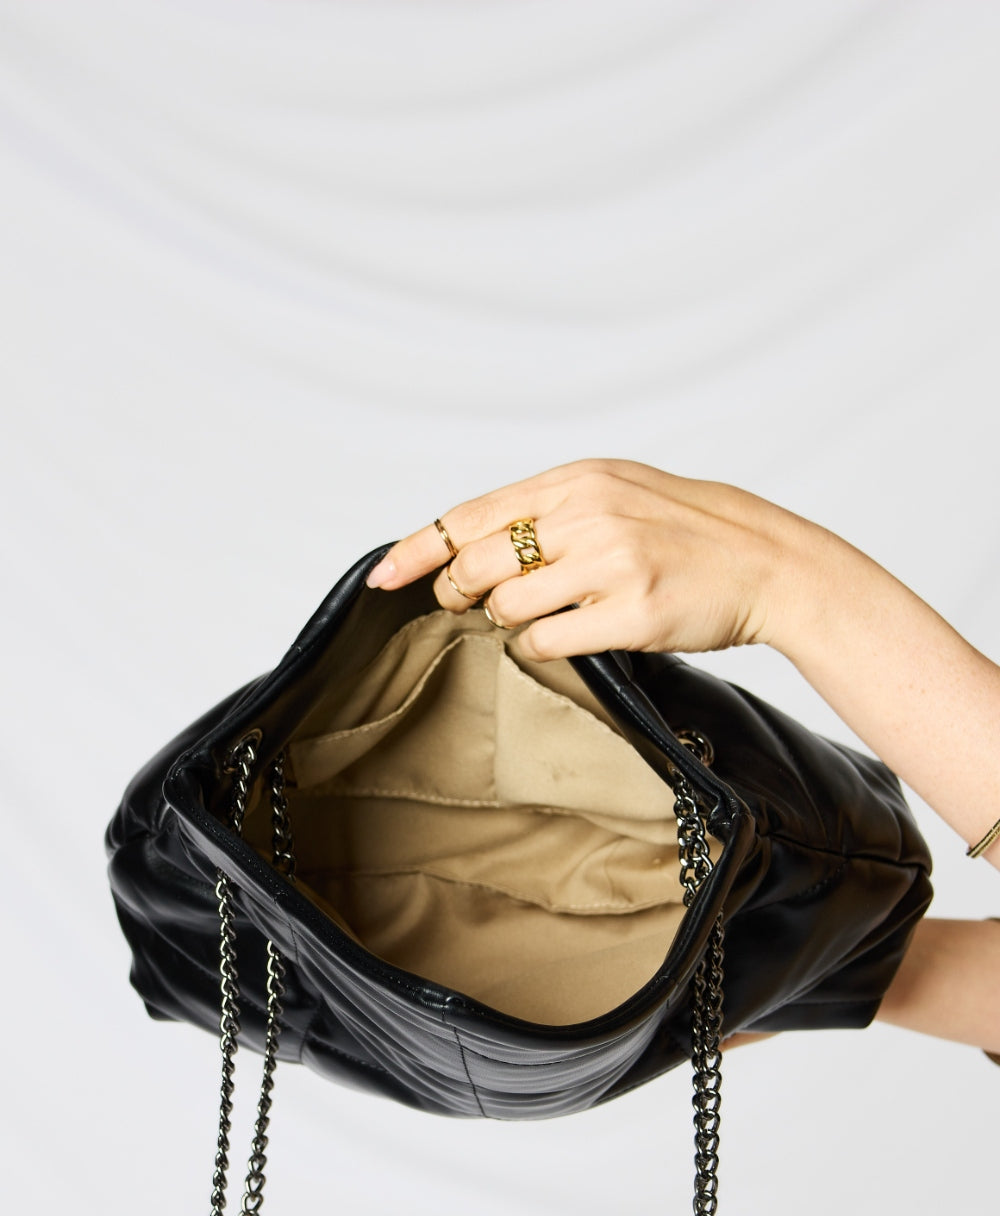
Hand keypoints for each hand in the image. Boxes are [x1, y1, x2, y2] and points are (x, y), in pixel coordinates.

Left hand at [366, 458, 814, 660]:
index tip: (383, 576)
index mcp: (578, 480)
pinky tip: (568, 639)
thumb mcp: (617, 491)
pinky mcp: (632, 612)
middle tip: (467, 605)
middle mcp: (589, 513)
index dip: (418, 549)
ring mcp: (611, 563)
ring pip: (508, 608)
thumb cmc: (687, 531)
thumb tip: (473, 543)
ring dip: (510, 623)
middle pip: (478, 565)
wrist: (766, 561)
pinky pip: (548, 644)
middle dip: (458, 594)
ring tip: (545, 616)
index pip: (471, 515)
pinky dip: (543, 648)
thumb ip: (550, 508)